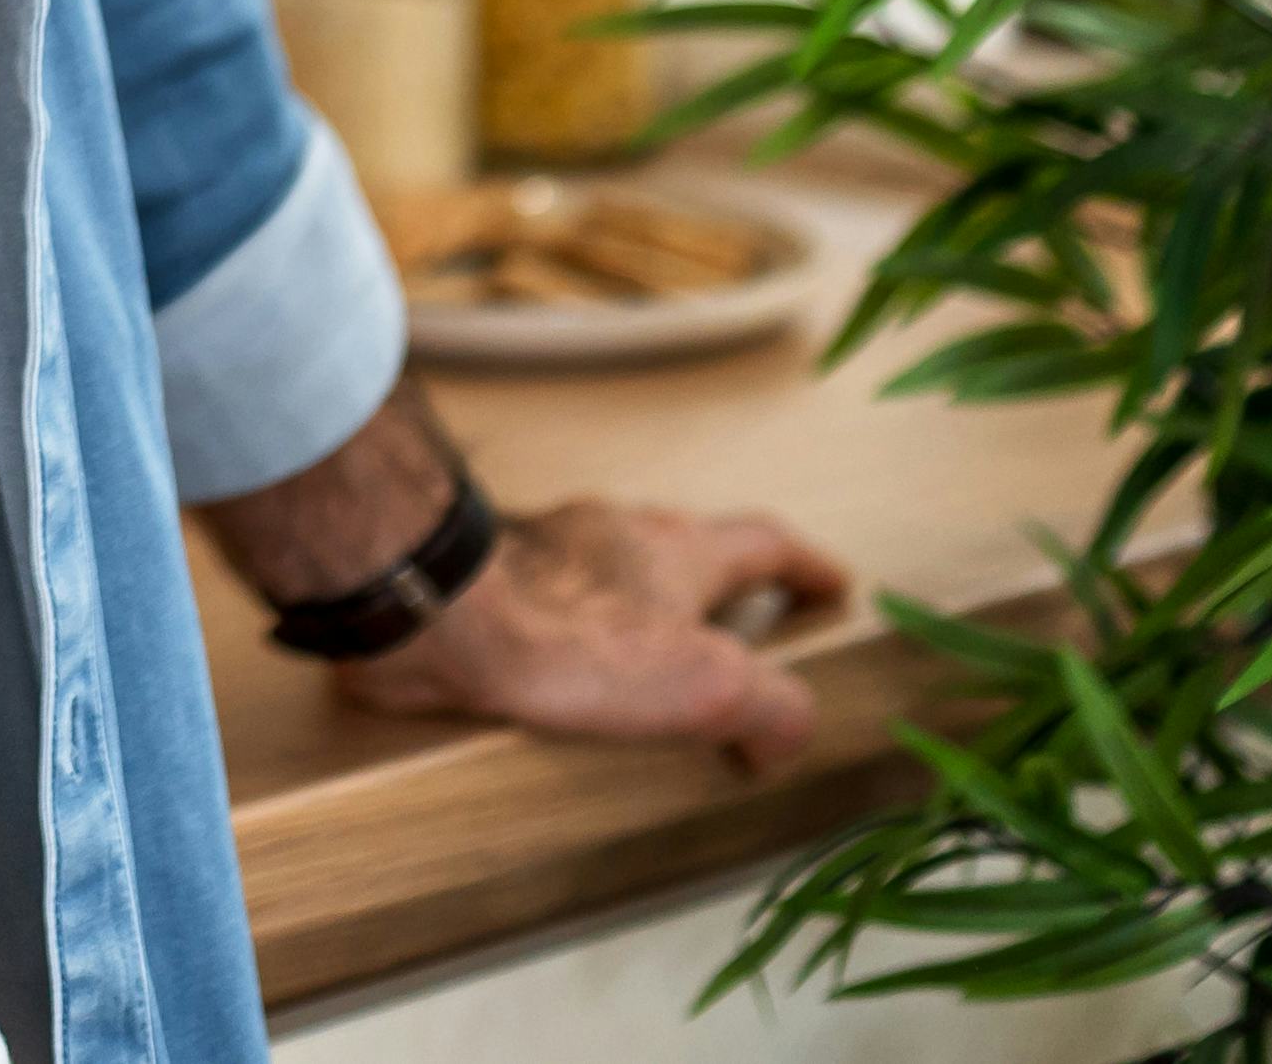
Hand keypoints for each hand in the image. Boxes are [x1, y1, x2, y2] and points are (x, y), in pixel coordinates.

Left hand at [339, 500, 853, 773]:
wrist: (435, 612)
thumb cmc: (571, 637)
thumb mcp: (706, 683)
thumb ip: (769, 707)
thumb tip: (786, 735)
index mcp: (676, 549)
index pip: (763, 541)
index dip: (806, 565)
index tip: (835, 582)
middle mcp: (612, 536)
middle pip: (684, 547)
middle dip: (717, 586)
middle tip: (737, 628)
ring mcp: (543, 554)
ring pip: (610, 572)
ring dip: (638, 611)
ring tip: (649, 665)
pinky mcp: (487, 589)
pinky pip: (548, 605)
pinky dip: (572, 635)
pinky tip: (564, 678)